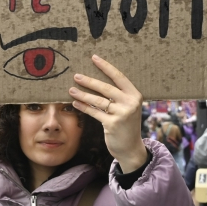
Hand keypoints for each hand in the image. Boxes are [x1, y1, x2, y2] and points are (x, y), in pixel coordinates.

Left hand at [69, 54, 146, 173]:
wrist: (131, 148)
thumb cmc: (126, 124)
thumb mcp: (128, 107)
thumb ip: (118, 95)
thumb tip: (96, 79)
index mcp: (135, 94)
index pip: (119, 77)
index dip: (105, 66)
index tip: (94, 57)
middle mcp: (130, 103)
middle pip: (106, 88)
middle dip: (89, 81)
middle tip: (76, 76)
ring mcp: (122, 114)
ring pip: (98, 101)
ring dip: (83, 95)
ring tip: (71, 90)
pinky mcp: (113, 124)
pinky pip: (94, 112)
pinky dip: (84, 107)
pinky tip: (75, 103)